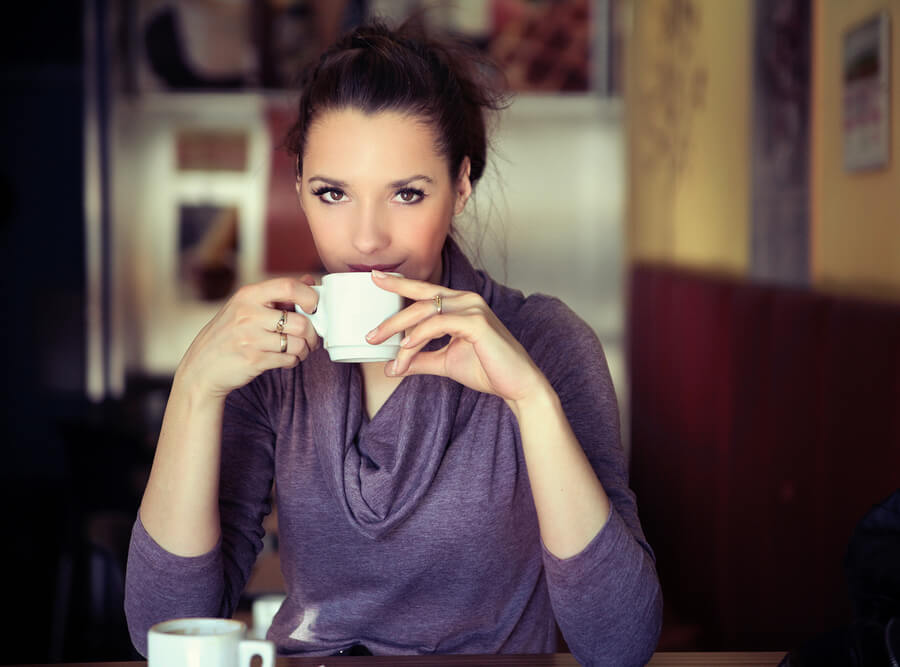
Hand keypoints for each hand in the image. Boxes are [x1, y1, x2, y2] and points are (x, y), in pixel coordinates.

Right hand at [176, 276, 320, 398]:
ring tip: (298, 350)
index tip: (313, 307)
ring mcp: (250, 338)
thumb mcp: (246, 307)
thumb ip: (278, 294)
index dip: (310, 296)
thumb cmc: (228, 334)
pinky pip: (288, 359)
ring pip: (298, 343)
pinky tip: (286, 358)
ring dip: (304, 349)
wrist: (202, 367)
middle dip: (312, 333)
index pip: (289, 286)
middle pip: (300, 322)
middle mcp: (248, 314)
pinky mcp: (254, 360)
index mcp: (248, 295)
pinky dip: (293, 360)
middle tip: (310, 337)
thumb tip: (309, 280)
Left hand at [365, 271, 549, 406]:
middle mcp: (467, 300)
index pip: (425, 290)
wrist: (518, 386)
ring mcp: (473, 309)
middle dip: (392, 317)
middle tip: (370, 335)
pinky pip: (438, 324)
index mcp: (461, 304)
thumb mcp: (445, 362)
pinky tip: (407, 348)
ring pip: (425, 312)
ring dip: (402, 334)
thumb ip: (420, 359)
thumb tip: (392, 366)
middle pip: (420, 300)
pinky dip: (419, 336)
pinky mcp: (477, 323)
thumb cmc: (488, 370)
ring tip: (386, 351)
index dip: (399, 283)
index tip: (375, 278)